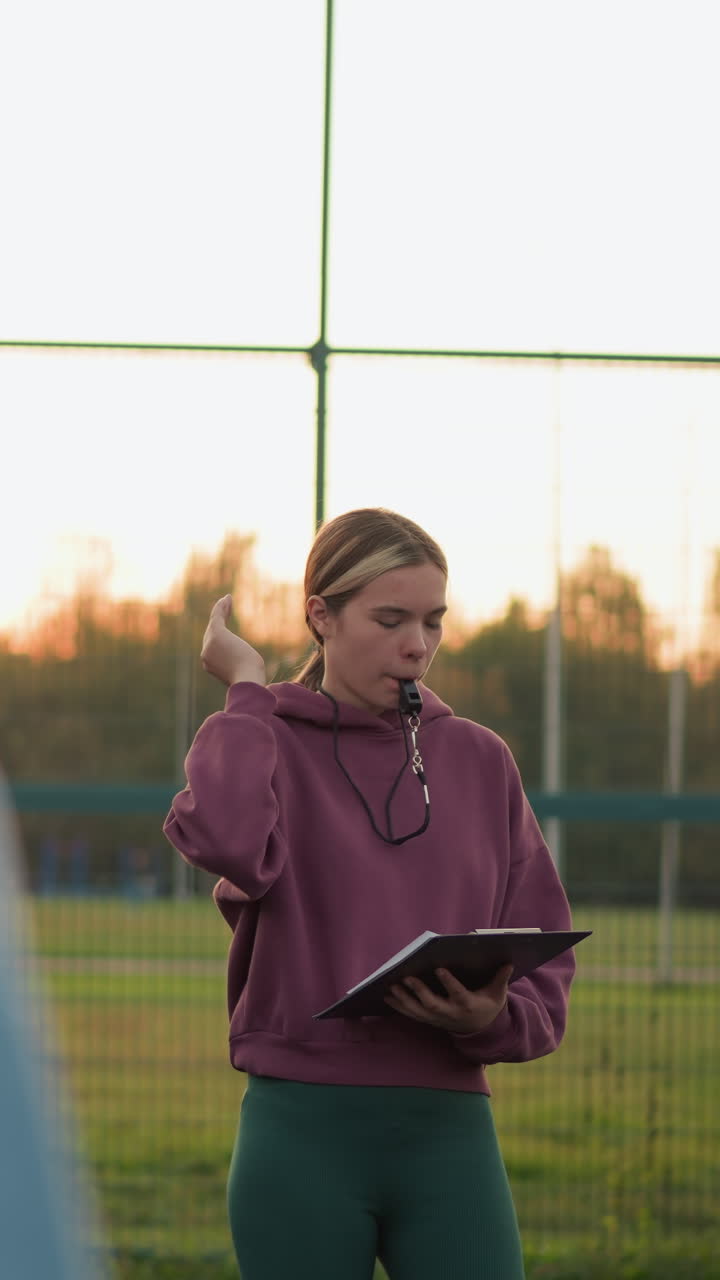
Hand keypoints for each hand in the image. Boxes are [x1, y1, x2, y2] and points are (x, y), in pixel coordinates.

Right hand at [200, 596, 265, 687]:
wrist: (248, 680)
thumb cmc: (251, 679)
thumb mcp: (245, 672)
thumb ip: (240, 665)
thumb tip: (246, 662)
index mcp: (210, 665)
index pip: (214, 646)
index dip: (220, 635)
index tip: (226, 628)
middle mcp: (206, 655)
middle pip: (211, 632)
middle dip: (219, 619)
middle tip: (226, 608)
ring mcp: (209, 645)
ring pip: (214, 623)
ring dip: (221, 610)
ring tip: (227, 600)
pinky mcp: (216, 635)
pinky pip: (217, 617)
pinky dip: (221, 607)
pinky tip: (227, 599)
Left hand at [384, 964, 513, 1034]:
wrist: (481, 1030)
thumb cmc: (488, 1004)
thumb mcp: (497, 993)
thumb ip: (501, 978)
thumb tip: (509, 962)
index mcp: (469, 1005)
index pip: (458, 994)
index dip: (449, 983)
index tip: (439, 968)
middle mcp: (452, 1014)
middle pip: (433, 1005)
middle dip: (419, 992)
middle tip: (406, 977)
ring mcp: (439, 1019)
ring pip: (419, 1012)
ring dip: (404, 1000)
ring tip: (391, 986)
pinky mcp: (431, 1021)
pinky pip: (413, 1015)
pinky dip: (399, 1006)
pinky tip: (388, 996)